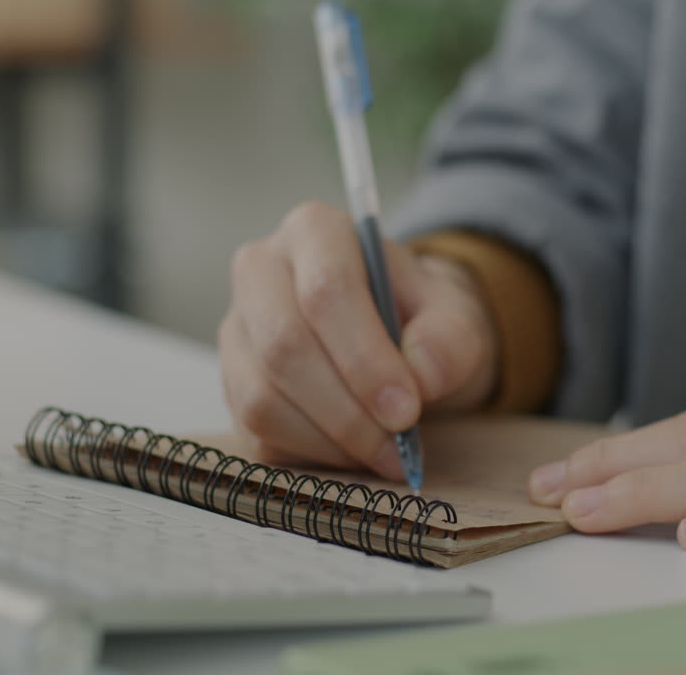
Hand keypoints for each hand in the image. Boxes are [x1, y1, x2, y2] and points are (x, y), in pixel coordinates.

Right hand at [219, 200, 498, 479]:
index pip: (326, 290)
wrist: (396, 335)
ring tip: (383, 453)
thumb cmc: (418, 318)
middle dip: (347, 410)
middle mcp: (259, 270)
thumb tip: (423, 374)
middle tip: (398, 446)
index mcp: (314, 231)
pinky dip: (310, 454)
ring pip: (262, 396)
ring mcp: (237, 328)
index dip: (365, 359)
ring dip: (329, 440)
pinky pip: (256, 432)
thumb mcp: (454, 316)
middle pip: (285, 346)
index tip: (406, 410)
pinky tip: (352, 451)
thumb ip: (451, 338)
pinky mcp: (230, 382)